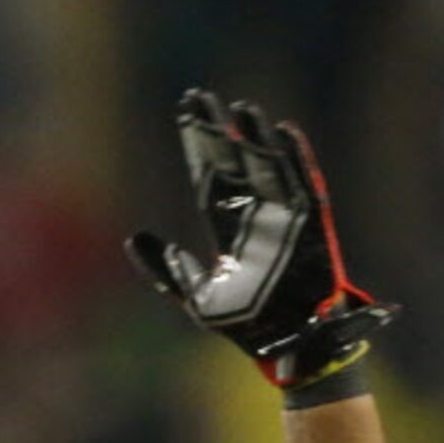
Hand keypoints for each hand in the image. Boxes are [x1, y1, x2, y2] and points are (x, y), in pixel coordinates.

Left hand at [126, 88, 396, 388]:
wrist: (286, 346)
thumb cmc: (244, 326)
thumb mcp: (194, 298)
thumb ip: (166, 270)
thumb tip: (133, 238)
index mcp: (226, 227)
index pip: (209, 174)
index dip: (198, 143)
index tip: (185, 110)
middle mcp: (254, 215)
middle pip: (234, 162)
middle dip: (218, 130)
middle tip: (201, 96)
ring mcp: (283, 217)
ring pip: (267, 165)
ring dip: (254, 137)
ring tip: (241, 108)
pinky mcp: (310, 227)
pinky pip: (305, 185)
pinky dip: (296, 159)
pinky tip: (283, 132)